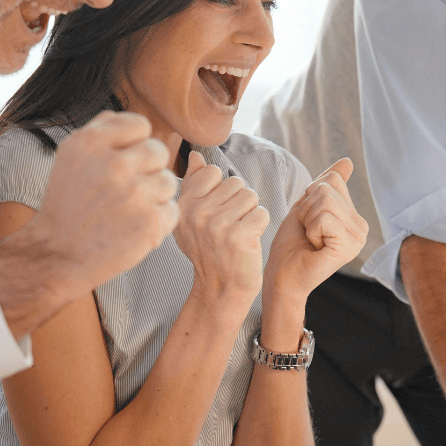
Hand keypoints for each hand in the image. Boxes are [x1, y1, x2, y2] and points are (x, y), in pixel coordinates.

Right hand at [14, 111, 178, 294]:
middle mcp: (114, 165)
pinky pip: (172, 210)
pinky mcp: (150, 223)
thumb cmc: (66, 207)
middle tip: (127, 189)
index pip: (140, 125)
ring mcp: (134, 195)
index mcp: (91, 143)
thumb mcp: (69, 157)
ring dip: (154, 196)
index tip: (125, 161)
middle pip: (158, 152)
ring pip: (169, 181)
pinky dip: (158, 221)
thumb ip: (99, 130)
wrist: (56, 255)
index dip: (136, 143)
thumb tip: (127, 120)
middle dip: (147, 169)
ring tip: (129, 210)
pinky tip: (134, 227)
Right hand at [174, 151, 267, 302]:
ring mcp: (217, 224)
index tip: (216, 212)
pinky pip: (262, 213)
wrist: (219, 289)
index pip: (212, 172)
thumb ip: (193, 184)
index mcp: (183, 205)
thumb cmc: (208, 251)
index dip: (222, 190)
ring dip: (251, 213)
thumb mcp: (190, 219)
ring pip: (250, 196)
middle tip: (229, 226)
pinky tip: (248, 241)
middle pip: (235, 182)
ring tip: (239, 232)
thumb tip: (195, 156)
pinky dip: (260, 226)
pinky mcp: (239, 235)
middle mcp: (196, 213)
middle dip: (239, 202)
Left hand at [266, 158, 367, 299]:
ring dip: (307, 219)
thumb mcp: (308, 206)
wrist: (282, 273)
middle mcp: (362, 228)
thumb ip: (328, 185)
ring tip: (310, 238)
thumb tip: (348, 161)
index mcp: (354, 217)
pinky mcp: (348, 248)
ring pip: (325, 202)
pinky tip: (314, 246)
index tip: (309, 220)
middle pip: (327, 189)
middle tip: (307, 231)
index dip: (309, 196)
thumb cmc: (291, 243)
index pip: (332, 180)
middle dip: (307, 208)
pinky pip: (324, 218)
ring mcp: (358, 239)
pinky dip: (311, 229)